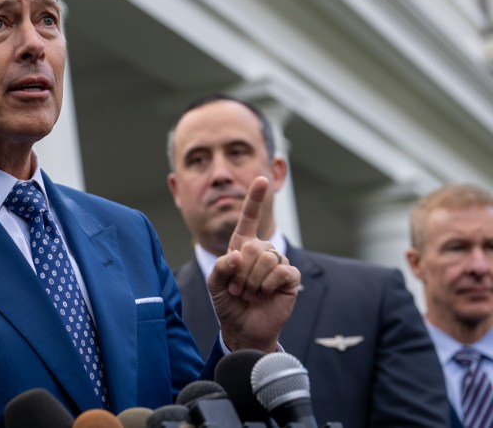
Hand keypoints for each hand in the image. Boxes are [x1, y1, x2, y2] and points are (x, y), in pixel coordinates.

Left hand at [207, 176, 299, 351]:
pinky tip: (265, 294)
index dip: (255, 199)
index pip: (250, 218)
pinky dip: (269, 285)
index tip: (261, 179)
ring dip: (253, 281)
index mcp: (242, 245)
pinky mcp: (291, 277)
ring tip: (250, 293)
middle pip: (253, 246)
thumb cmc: (228, 302)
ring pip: (267, 259)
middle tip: (238, 288)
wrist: (242, 327)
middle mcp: (262, 250)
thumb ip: (220, 266)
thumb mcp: (214, 284)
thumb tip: (238, 255)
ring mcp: (278, 262)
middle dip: (240, 272)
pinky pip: (282, 271)